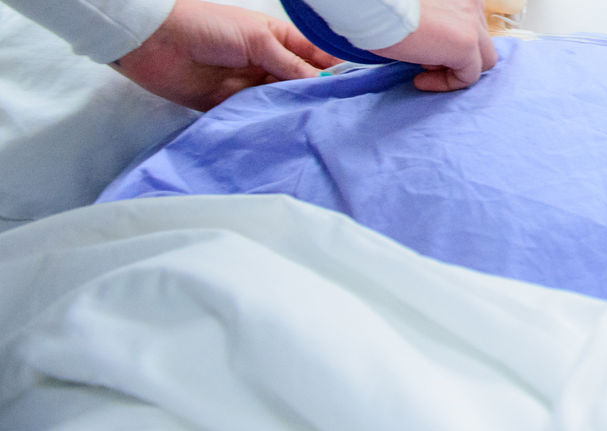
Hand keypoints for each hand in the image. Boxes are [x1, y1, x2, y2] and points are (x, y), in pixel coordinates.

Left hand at [111, 0, 340, 110]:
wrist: (154, 42)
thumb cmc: (206, 26)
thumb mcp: (257, 39)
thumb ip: (291, 63)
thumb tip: (323, 82)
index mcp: (280, 41)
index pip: (319, 58)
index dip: (337, 72)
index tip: (357, 90)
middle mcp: (270, 64)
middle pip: (304, 85)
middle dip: (319, 97)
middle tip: (341, 116)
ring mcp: (252, 86)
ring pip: (283, 103)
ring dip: (295, 112)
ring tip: (317, 128)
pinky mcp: (232, 107)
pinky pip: (258, 118)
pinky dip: (269, 124)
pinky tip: (286, 133)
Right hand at [371, 0, 497, 90]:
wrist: (372, 4)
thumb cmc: (381, 5)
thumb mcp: (416, 8)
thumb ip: (438, 21)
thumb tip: (437, 45)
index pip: (472, 22)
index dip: (451, 38)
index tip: (426, 46)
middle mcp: (473, 3)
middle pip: (482, 40)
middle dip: (458, 54)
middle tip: (426, 57)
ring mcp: (472, 24)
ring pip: (484, 59)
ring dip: (456, 68)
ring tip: (423, 65)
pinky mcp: (466, 45)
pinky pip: (469, 76)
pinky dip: (447, 83)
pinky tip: (421, 81)